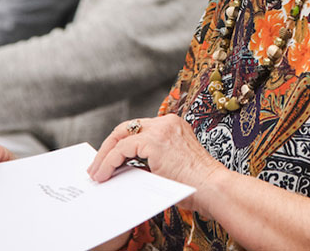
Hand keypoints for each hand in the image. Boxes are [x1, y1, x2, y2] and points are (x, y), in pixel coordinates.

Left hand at [87, 114, 227, 211]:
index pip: (138, 129)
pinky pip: (121, 149)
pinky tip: (104, 174)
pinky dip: (108, 162)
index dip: (120, 145)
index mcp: (173, 126)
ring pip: (120, 136)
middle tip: (96, 167)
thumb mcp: (171, 165)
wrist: (213, 188)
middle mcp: (167, 122)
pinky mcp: (154, 141)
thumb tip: (126, 168)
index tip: (109, 160)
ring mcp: (161, 129)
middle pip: (126, 128)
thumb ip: (152, 160)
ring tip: (96, 173)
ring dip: (104, 156)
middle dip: (108, 148)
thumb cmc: (197, 184)